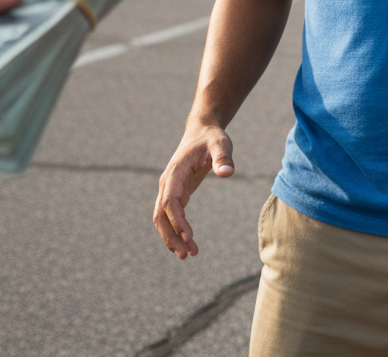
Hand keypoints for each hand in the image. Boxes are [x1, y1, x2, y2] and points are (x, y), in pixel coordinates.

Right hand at [154, 124, 234, 258]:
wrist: (202, 131)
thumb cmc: (211, 138)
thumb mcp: (220, 144)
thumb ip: (223, 158)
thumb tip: (227, 173)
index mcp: (175, 173)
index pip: (170, 201)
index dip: (177, 221)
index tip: (189, 237)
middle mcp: (167, 183)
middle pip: (160, 214)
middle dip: (171, 236)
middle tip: (187, 255)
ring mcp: (169, 189)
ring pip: (162, 218)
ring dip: (171, 238)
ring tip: (189, 255)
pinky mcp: (176, 192)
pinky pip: (170, 216)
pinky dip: (175, 231)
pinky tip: (187, 243)